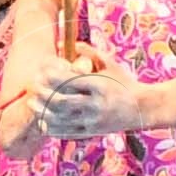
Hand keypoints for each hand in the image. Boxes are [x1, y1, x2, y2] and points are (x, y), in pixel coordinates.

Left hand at [34, 56, 159, 140]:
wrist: (142, 109)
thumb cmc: (123, 82)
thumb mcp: (109, 64)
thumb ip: (88, 52)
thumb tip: (62, 44)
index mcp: (100, 85)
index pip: (70, 81)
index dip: (52, 77)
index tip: (41, 72)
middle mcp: (96, 104)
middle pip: (62, 101)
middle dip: (44, 94)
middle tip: (33, 86)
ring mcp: (93, 121)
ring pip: (61, 119)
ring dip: (43, 111)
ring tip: (32, 103)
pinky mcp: (92, 132)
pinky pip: (67, 132)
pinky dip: (51, 127)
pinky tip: (41, 120)